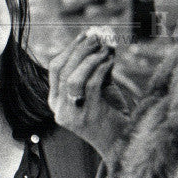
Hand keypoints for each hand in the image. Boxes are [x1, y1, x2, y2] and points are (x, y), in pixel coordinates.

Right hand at [48, 32, 130, 159]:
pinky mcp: (87, 117)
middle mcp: (59, 109)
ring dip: (90, 59)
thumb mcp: (100, 87)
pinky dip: (101, 69)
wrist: (122, 143)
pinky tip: (111, 61)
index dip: (70, 48)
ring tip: (106, 49)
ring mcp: (71, 115)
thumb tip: (103, 39)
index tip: (86, 34)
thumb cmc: (111, 114)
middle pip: (63, 70)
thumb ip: (97, 66)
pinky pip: (91, 86)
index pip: (55, 68)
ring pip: (73, 78)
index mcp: (56, 101)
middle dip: (81, 49)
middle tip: (98, 36)